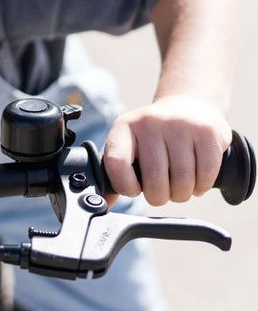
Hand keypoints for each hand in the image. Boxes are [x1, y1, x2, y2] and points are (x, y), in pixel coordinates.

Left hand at [102, 95, 231, 205]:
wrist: (190, 106)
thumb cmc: (155, 136)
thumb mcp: (131, 144)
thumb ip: (116, 173)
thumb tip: (103, 204)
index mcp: (125, 126)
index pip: (116, 162)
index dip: (125, 186)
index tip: (134, 190)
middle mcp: (150, 122)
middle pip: (154, 179)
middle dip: (159, 197)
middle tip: (161, 193)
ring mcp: (180, 125)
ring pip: (182, 180)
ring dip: (181, 194)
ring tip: (179, 188)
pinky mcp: (206, 132)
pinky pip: (206, 174)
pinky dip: (201, 187)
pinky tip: (196, 182)